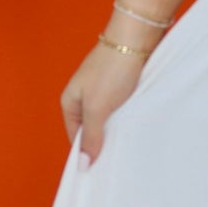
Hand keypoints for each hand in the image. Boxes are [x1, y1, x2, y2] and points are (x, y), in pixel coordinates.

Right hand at [61, 34, 150, 163]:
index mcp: (70, 101)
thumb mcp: (98, 108)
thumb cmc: (112, 70)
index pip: (75, 136)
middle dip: (104, 141)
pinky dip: (128, 116)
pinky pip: (121, 108)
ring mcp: (102, 89)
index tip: (101, 168)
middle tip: (119, 156)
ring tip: (129, 139)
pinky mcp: (120, 84)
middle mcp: (83, 96)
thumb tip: (82, 164)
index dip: (87, 152)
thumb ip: (91, 136)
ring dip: (118, 128)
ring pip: (108, 118)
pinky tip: (137, 122)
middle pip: (92, 128)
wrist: (136, 37)